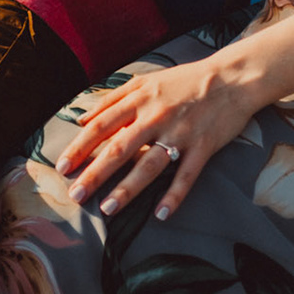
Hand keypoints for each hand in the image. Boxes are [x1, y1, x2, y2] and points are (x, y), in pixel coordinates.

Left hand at [53, 58, 260, 221]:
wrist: (230, 79)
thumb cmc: (183, 81)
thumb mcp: (144, 81)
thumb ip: (112, 98)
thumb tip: (82, 117)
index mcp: (138, 101)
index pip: (101, 127)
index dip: (80, 147)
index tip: (62, 166)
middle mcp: (155, 118)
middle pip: (119, 149)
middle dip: (95, 174)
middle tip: (76, 195)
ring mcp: (179, 134)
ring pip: (148, 166)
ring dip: (127, 190)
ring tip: (108, 209)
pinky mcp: (202, 148)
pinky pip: (186, 176)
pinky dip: (174, 195)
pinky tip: (161, 214)